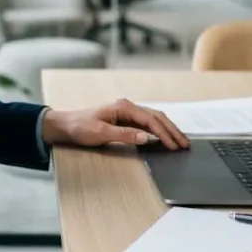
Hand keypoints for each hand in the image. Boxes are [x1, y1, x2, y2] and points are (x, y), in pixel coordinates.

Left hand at [41, 99, 188, 150]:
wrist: (65, 125)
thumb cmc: (80, 128)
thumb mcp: (101, 133)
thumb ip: (125, 135)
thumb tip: (147, 138)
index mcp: (123, 107)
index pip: (150, 120)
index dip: (165, 133)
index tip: (175, 145)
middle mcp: (128, 106)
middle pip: (157, 117)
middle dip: (172, 130)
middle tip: (185, 144)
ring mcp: (127, 112)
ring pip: (154, 119)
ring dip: (168, 130)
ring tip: (181, 141)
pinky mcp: (125, 119)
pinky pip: (147, 123)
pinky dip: (159, 130)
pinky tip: (165, 137)